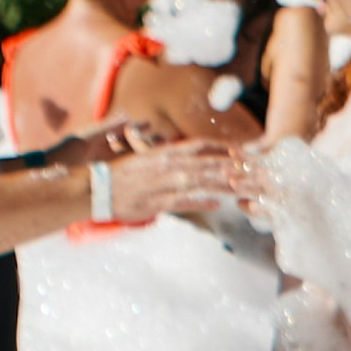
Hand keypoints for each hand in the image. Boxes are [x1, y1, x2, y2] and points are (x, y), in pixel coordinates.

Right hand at [108, 138, 240, 221]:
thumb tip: (183, 152)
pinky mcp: (157, 202)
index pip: (198, 146)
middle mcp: (167, 165)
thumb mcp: (145, 157)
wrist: (97, 188)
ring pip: (199, 181)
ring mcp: (163, 184)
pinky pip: (183, 201)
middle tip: (253, 170)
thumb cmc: (121, 174)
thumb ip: (166, 155)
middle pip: (205, 163)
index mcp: (164, 153)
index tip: (240, 152)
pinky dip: (200, 201)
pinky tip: (217, 204)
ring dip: (222, 183)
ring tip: (242, 186)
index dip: (221, 148)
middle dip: (231, 167)